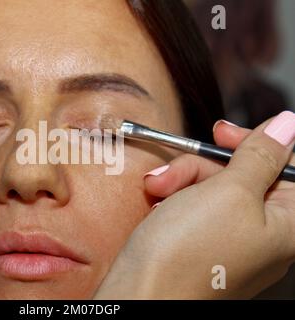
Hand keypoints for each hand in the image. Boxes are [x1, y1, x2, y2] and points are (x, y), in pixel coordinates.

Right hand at [94, 111, 294, 298]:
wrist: (140, 293)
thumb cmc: (188, 253)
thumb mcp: (229, 192)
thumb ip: (260, 155)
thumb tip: (286, 125)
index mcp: (288, 225)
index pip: (288, 167)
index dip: (257, 145)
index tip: (223, 134)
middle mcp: (262, 233)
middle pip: (243, 174)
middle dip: (204, 165)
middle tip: (179, 165)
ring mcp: (228, 238)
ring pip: (212, 186)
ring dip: (181, 180)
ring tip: (157, 189)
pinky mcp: (198, 241)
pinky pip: (192, 205)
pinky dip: (173, 197)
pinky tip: (157, 204)